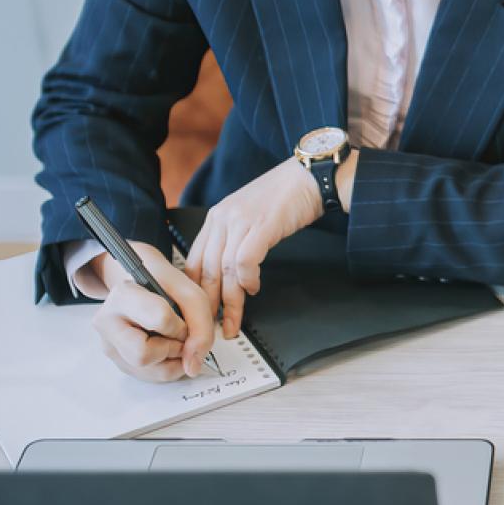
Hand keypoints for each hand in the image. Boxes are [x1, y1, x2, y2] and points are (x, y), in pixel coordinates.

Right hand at [87, 241, 215, 381]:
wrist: (144, 286)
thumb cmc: (165, 287)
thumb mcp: (192, 294)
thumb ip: (201, 327)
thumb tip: (193, 366)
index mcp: (123, 295)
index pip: (159, 319)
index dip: (180, 326)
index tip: (183, 321)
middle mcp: (107, 322)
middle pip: (142, 354)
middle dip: (171, 349)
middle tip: (178, 335)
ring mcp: (109, 344)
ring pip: (146, 370)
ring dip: (172, 360)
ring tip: (173, 340)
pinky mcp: (117, 361)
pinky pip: (148, 377)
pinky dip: (167, 368)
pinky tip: (168, 350)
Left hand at [185, 157, 327, 336]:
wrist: (310, 176)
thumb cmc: (285, 196)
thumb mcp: (250, 216)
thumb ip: (235, 239)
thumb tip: (229, 273)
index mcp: (216, 218)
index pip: (194, 261)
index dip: (195, 292)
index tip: (201, 313)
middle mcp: (222, 219)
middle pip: (206, 270)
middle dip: (208, 305)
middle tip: (213, 328)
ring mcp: (241, 221)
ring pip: (225, 270)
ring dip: (229, 301)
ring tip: (234, 320)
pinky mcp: (261, 226)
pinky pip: (245, 261)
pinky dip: (247, 280)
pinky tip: (254, 289)